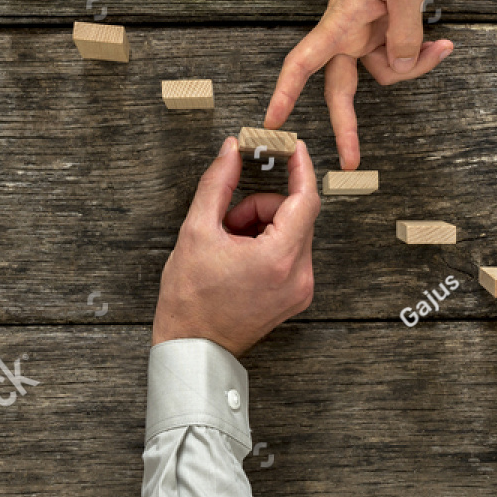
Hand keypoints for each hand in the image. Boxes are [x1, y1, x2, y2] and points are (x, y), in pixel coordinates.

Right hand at [152, 136, 320, 357]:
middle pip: (297, 215)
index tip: (292, 148)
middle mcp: (299, 275)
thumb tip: (231, 151)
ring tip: (229, 245)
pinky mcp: (296, 297)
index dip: (300, 168)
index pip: (306, 198)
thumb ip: (217, 183)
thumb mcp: (196, 231)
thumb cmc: (190, 299)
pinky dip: (269, 245)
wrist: (192, 348)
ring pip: (294, 233)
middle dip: (262, 206)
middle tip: (228, 220)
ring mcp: (300, 290)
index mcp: (278, 258)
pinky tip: (240, 258)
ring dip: (264, 226)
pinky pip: (292, 254)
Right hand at [264, 0, 453, 169]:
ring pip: (383, 72)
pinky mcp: (380, 33)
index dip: (285, 92)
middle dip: (346, 126)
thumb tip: (401, 65)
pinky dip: (419, 55)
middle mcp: (347, 35)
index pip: (303, 62)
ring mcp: (363, 36)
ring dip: (412, 67)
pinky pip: (398, 58)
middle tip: (351, 162)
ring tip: (441, 45)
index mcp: (341, 23)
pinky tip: (441, 44)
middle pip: (339, 88)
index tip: (272, 120)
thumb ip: (406, 31)